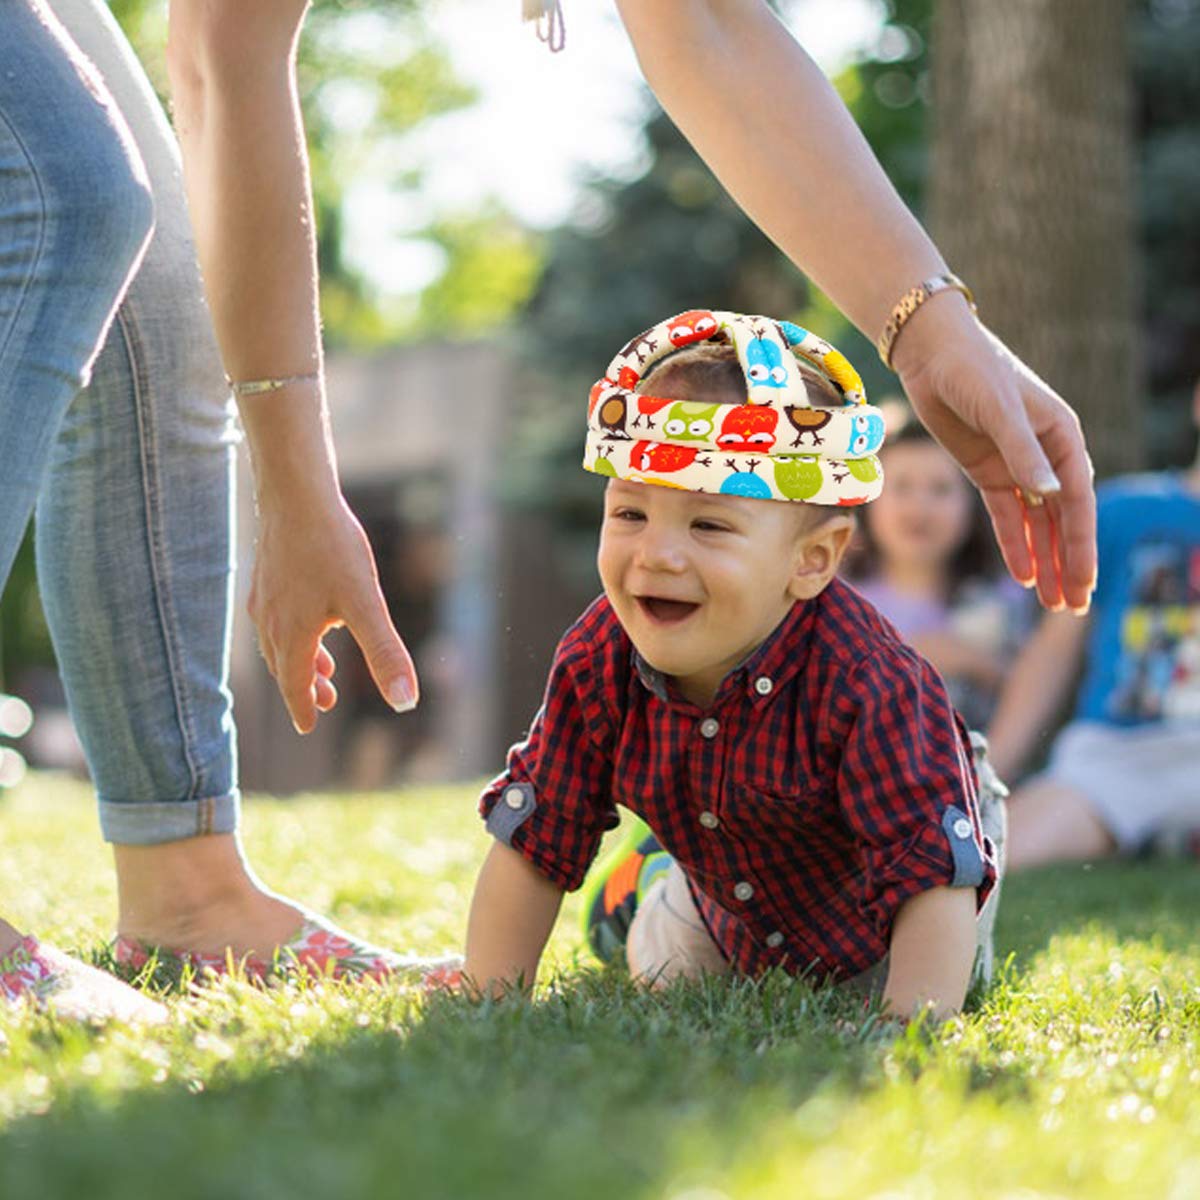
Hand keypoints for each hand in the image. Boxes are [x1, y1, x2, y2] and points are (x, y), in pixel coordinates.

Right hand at [248, 488, 417, 733]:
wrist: (296, 494)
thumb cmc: (332, 547)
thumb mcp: (366, 604)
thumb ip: (385, 653)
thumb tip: (406, 702)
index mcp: (293, 633)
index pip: (294, 683)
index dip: (302, 707)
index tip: (308, 727)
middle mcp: (271, 619)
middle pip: (285, 666)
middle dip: (304, 687)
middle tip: (324, 703)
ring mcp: (265, 596)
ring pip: (279, 641)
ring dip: (299, 660)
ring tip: (324, 667)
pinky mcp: (267, 573)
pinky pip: (275, 616)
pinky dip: (292, 632)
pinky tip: (312, 617)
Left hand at [892, 298, 1096, 612]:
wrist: (933, 355)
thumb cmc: (973, 370)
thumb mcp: (999, 410)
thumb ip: (1022, 453)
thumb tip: (1050, 495)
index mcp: (1062, 439)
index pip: (1076, 502)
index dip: (1079, 545)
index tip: (1082, 582)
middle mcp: (1045, 456)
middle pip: (1062, 521)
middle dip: (1068, 564)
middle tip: (1073, 607)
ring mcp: (1017, 466)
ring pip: (1036, 524)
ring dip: (1045, 562)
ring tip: (1051, 603)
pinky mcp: (988, 472)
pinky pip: (1006, 517)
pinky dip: (1015, 545)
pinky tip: (1022, 576)